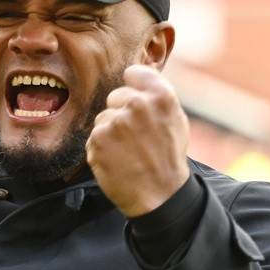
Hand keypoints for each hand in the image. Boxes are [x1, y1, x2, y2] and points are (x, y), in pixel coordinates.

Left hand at [86, 64, 189, 216]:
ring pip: (103, 118)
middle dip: (121, 112)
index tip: (134, 100)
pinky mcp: (98, 140)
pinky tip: (117, 160)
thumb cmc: (168, 158)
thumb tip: (134, 78)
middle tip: (134, 136)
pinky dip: (101, 149)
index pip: (133, 73)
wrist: (159, 196)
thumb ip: (156, 97)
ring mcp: (115, 122)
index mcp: (160, 96)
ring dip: (110, 133)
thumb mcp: (175, 120)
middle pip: (115, 96)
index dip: (132, 87)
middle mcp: (137, 104)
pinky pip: (94, 137)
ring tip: (128, 152)